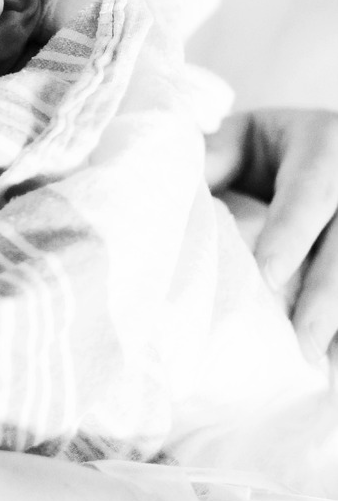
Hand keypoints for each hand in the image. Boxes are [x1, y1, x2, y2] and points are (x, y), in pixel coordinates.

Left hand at [206, 107, 337, 367]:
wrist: (314, 146)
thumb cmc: (264, 147)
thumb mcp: (239, 137)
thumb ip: (215, 158)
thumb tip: (177, 195)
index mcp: (322, 142)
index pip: (310, 190)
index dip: (291, 234)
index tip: (269, 276)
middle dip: (327, 295)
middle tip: (305, 343)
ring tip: (322, 363)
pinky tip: (333, 361)